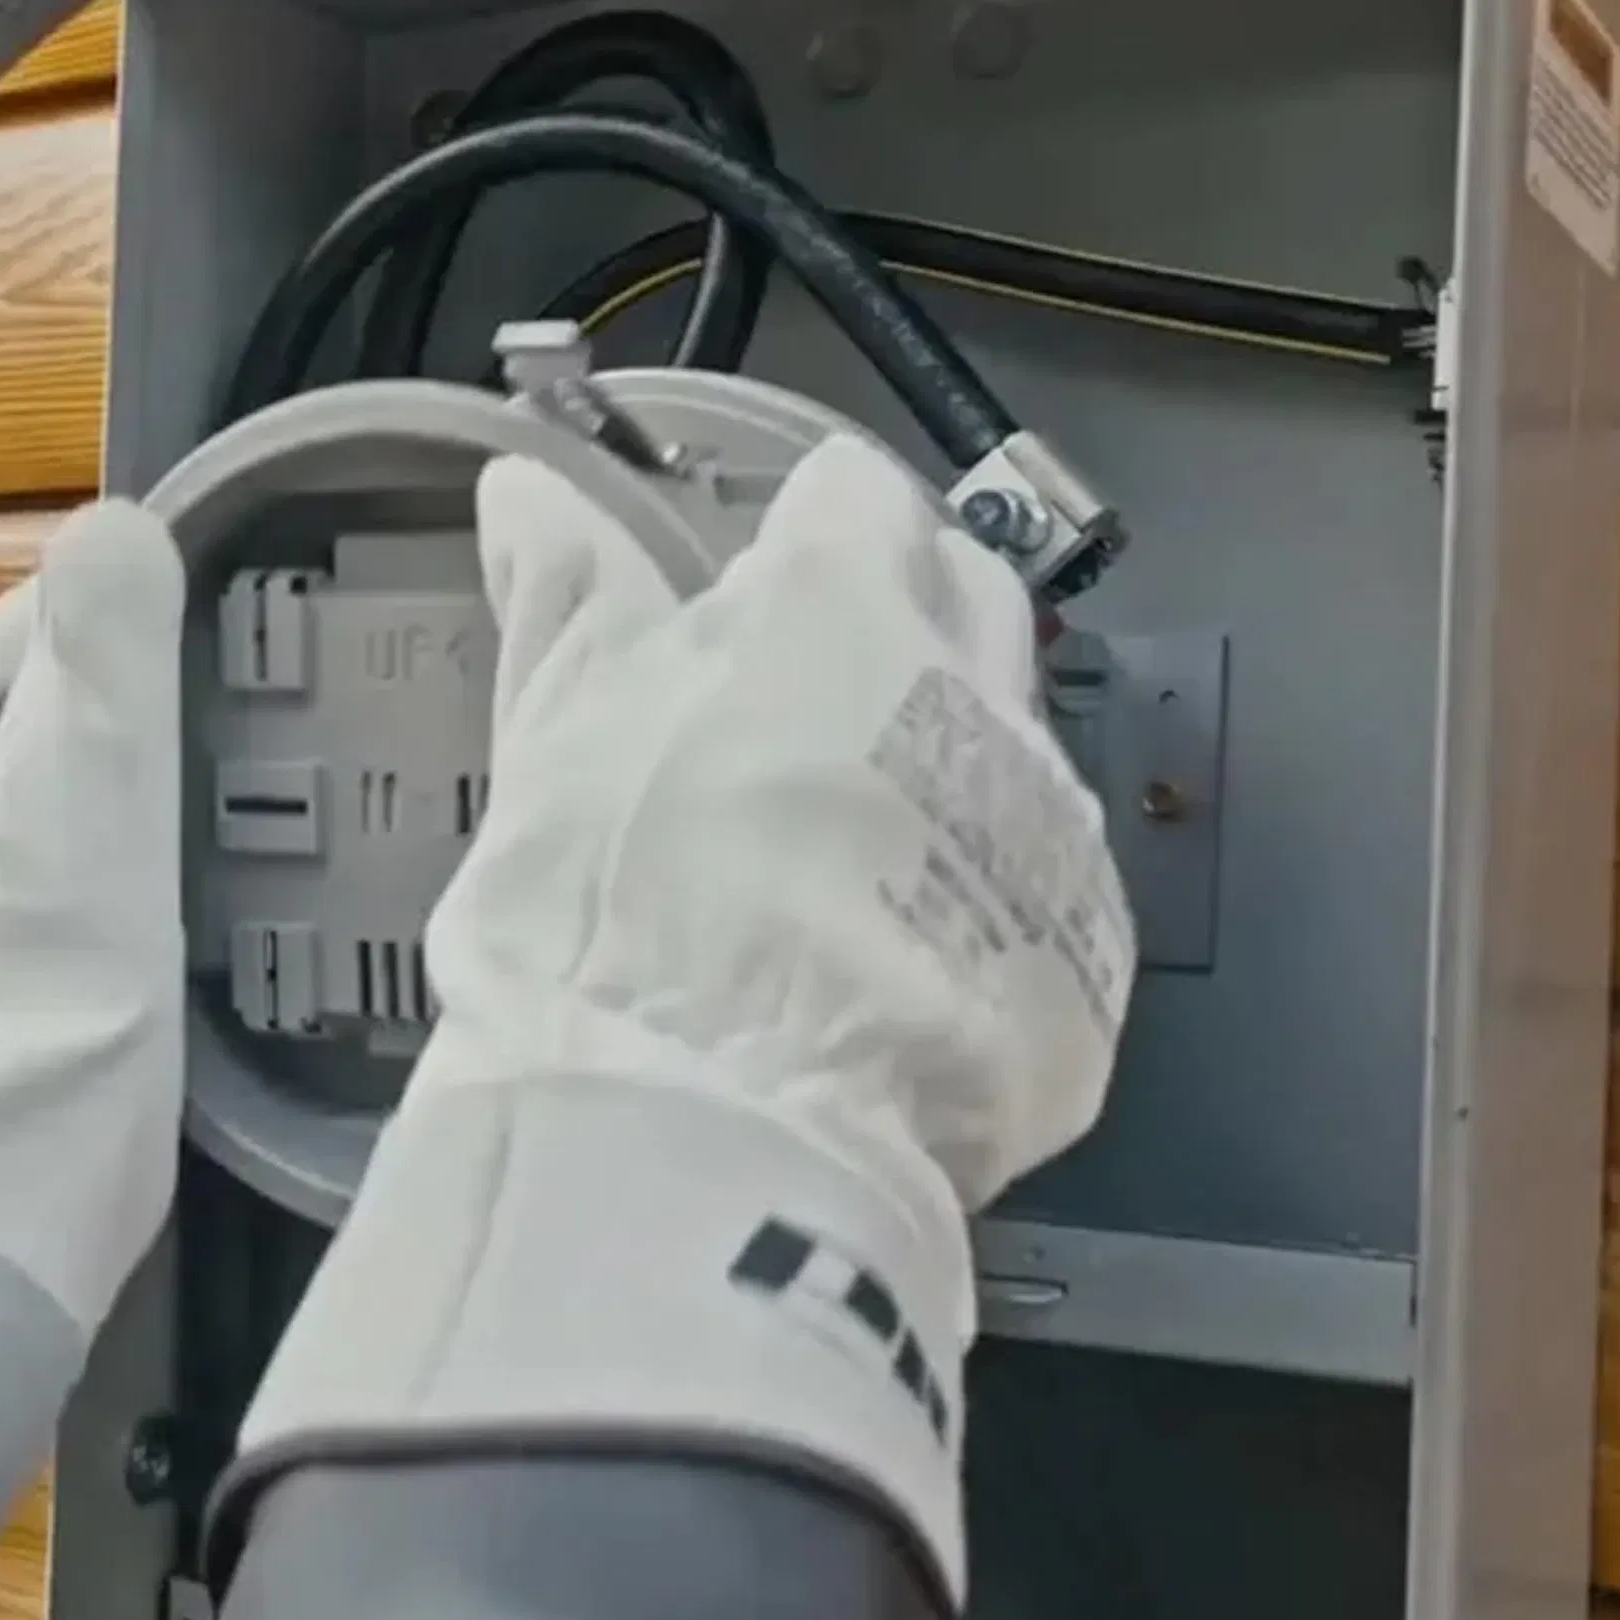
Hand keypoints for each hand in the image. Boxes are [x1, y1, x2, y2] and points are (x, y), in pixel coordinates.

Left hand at [0, 493, 188, 1329]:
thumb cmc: (44, 1011)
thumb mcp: (86, 801)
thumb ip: (100, 661)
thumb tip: (112, 527)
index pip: (35, 630)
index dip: (136, 625)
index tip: (229, 642)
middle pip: (37, 726)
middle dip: (128, 727)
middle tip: (242, 747)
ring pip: (41, 817)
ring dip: (119, 817)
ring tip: (213, 835)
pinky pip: (42, 905)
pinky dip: (101, 901)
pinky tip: (156, 934)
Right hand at [228, 433, 1134, 1601]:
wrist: (718, 1133)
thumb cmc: (613, 905)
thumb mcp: (554, 731)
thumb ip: (564, 595)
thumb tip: (533, 486)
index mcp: (845, 604)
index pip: (855, 499)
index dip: (802, 531)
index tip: (751, 585)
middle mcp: (981, 690)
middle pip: (971, 601)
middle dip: (907, 624)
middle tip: (803, 707)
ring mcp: (1049, 833)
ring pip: (1013, 756)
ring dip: (944, 778)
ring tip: (832, 868)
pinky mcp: (1085, 969)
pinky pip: (1037, 903)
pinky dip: (973, 914)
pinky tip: (887, 972)